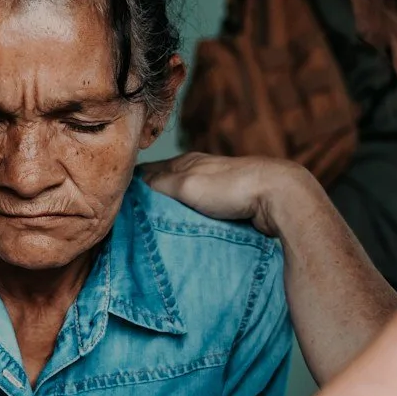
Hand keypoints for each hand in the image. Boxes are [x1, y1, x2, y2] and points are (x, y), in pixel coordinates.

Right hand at [139, 153, 313, 237]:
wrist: (278, 196)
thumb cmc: (231, 187)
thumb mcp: (186, 184)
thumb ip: (159, 186)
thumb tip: (133, 190)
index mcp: (185, 162)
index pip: (147, 173)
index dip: (132, 188)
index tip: (118, 207)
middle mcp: (198, 171)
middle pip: (165, 188)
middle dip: (151, 203)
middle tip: (135, 226)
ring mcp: (215, 188)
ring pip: (183, 202)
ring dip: (172, 215)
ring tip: (158, 234)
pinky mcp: (231, 204)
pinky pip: (201, 213)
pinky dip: (190, 222)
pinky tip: (187, 234)